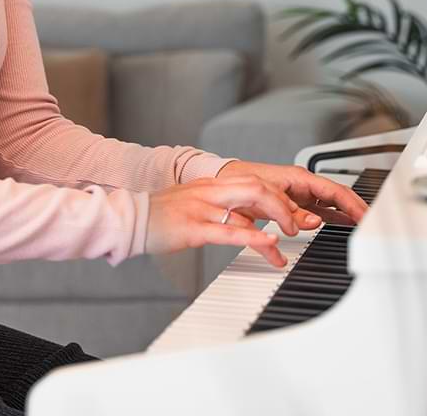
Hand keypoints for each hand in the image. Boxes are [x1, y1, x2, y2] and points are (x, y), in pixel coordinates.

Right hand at [144, 171, 327, 268]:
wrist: (129, 219)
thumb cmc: (161, 216)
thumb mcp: (194, 205)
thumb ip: (221, 210)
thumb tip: (249, 223)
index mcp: (211, 184)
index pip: (255, 183)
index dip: (278, 199)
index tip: (292, 215)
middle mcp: (210, 191)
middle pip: (259, 187)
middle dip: (284, 206)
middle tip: (296, 226)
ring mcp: (201, 207)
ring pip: (250, 205)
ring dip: (276, 223)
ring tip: (287, 242)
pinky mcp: (193, 227)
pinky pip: (229, 230)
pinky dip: (254, 237)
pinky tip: (269, 243)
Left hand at [215, 160, 368, 227]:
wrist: (225, 179)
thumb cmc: (243, 180)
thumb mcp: (268, 196)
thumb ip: (291, 211)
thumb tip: (313, 222)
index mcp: (300, 178)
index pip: (335, 191)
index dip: (353, 204)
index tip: (366, 215)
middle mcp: (303, 185)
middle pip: (337, 197)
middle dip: (355, 208)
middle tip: (371, 223)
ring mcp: (299, 194)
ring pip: (329, 204)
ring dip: (344, 214)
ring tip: (360, 225)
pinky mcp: (293, 203)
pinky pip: (317, 211)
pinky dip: (330, 217)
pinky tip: (339, 224)